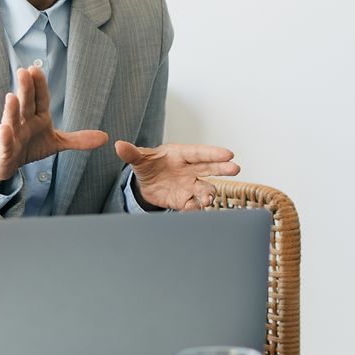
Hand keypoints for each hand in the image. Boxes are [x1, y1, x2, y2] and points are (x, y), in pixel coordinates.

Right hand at [0, 65, 107, 183]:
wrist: (5, 161)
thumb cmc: (30, 145)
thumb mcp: (56, 142)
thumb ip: (79, 139)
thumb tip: (106, 137)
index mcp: (37, 116)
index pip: (40, 98)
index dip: (39, 85)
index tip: (36, 69)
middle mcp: (23, 121)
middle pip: (26, 103)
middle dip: (25, 88)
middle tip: (24, 71)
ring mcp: (12, 134)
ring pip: (12, 119)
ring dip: (11, 109)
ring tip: (11, 96)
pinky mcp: (4, 150)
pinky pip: (6, 142)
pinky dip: (5, 136)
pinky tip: (4, 128)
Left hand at [115, 140, 239, 209]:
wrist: (147, 184)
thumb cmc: (148, 165)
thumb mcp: (139, 159)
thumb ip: (131, 153)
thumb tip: (119, 145)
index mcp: (182, 154)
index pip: (200, 152)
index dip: (214, 153)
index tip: (229, 153)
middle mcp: (191, 170)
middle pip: (210, 168)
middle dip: (223, 169)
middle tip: (235, 168)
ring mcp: (190, 186)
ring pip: (204, 189)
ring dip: (208, 194)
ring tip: (206, 200)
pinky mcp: (185, 200)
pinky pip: (193, 205)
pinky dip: (194, 208)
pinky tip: (192, 210)